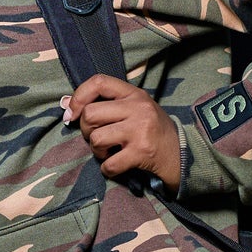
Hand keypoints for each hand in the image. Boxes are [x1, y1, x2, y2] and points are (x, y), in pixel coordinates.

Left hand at [64, 74, 181, 190]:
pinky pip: (109, 163)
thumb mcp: (136, 110)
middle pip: (91, 114)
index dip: (79, 97)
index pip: (98, 82)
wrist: (185, 155)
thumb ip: (106, 105)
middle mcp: (138, 108)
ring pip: (96, 139)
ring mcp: (141, 130)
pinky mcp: (142, 153)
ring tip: (109, 153)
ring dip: (97, 152)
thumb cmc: (154, 132)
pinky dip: (108, 169)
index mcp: (135, 94)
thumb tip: (67, 104)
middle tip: (98, 139)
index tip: (72, 114)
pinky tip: (117, 167)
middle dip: (87, 131)